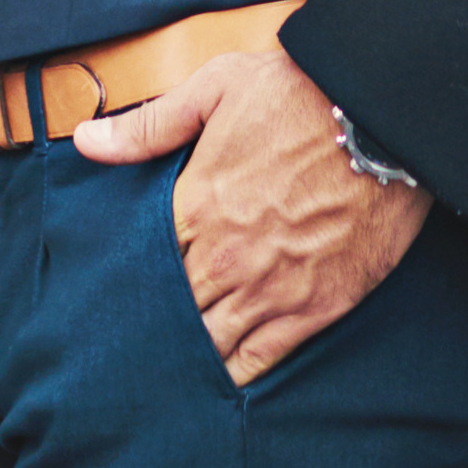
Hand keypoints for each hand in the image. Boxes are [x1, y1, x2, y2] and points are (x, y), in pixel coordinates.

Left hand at [75, 44, 431, 387]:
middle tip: (135, 342)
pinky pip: (261, 358)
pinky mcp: (315, 307)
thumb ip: (149, 126)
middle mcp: (227, 256)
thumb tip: (86, 141)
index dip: (130, 280)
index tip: (114, 293)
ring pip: (211, 342)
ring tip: (169, 370)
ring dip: (190, 353)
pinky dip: (235, 372)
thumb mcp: (215, 89)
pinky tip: (220, 379)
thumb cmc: (298, 93)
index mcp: (196, 205)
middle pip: (174, 310)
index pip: (146, 265)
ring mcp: (272, 287)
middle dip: (155, 323)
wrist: (381, 114)